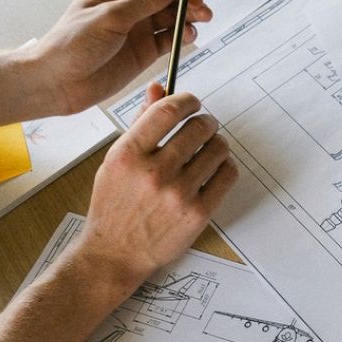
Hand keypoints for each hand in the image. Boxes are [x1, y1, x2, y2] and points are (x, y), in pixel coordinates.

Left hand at [27, 0, 211, 114]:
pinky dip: (183, 35)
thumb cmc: (70, 45)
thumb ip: (145, 1)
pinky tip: (189, 34)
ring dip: (189, 14)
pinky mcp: (145, 50)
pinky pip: (171, 38)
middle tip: (198, 2)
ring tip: (202, 17)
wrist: (58, 83)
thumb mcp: (110, 16)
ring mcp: (138, 28)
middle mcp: (127, 5)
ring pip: (172, 14)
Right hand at [71, 85, 236, 295]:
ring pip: (218, 149)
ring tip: (209, 148)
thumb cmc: (114, 205)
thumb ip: (140, 124)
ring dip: (217, 143)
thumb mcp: (116, 161)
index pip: (167, 111)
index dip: (186, 100)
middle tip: (203, 126)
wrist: (114, 253)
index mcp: (128, 155)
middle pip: (198, 127)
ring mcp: (178, 194)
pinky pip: (227, 175)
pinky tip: (215, 168)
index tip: (192, 102)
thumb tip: (158, 88)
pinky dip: (225, 166)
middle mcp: (153, 172)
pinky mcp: (198, 213)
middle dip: (205, 122)